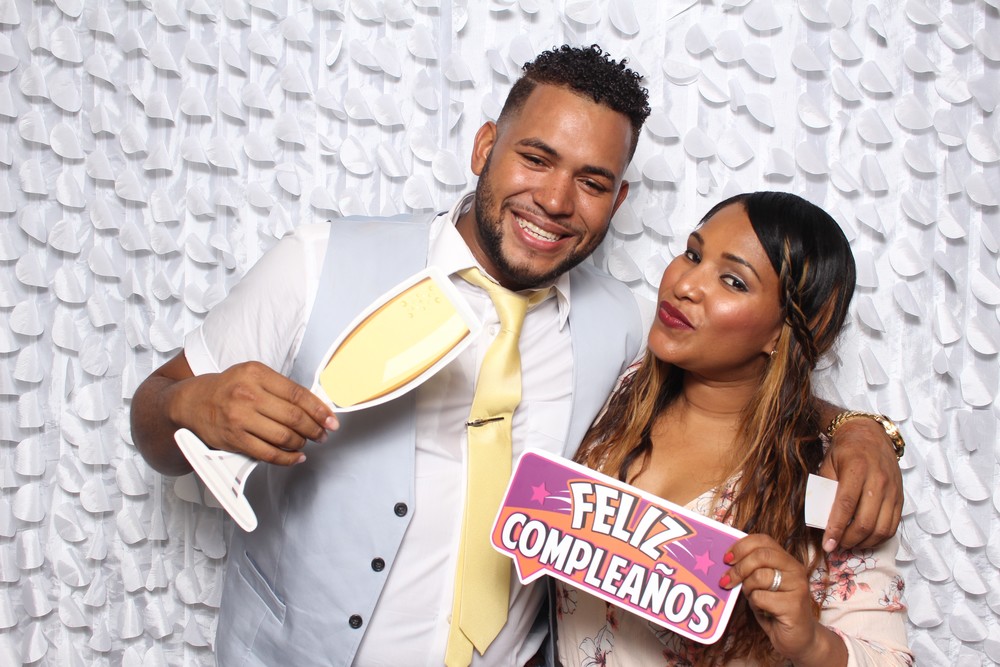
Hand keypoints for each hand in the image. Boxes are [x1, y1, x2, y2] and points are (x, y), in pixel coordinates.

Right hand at [170, 361, 338, 465]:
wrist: (190, 402)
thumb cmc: (226, 388)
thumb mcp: (252, 375)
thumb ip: (280, 387)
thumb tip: (314, 404)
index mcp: (256, 373)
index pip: (298, 394)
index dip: (319, 409)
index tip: (331, 419)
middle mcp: (248, 395)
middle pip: (294, 417)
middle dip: (315, 428)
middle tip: (323, 433)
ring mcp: (240, 418)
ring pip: (283, 436)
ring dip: (302, 443)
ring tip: (307, 442)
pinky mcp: (234, 439)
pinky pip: (268, 453)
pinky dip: (287, 458)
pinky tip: (295, 456)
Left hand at [720, 535, 845, 665]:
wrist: (798, 639)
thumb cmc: (775, 609)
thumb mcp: (762, 585)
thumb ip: (752, 570)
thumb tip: (726, 560)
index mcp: (787, 560)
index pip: (763, 540)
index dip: (741, 546)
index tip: (726, 558)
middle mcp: (795, 570)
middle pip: (760, 556)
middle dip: (738, 568)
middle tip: (725, 580)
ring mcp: (797, 587)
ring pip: (759, 577)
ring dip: (748, 589)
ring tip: (754, 599)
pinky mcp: (794, 605)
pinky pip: (761, 598)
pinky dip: (755, 604)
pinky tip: (763, 611)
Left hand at [818, 418, 901, 551]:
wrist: (870, 435)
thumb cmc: (845, 451)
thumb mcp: (828, 464)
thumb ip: (824, 489)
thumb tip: (819, 518)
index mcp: (857, 469)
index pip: (846, 505)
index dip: (836, 528)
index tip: (827, 544)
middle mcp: (878, 480)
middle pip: (865, 521)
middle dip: (848, 539)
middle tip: (836, 545)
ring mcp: (892, 490)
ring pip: (882, 528)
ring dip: (864, 542)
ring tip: (849, 543)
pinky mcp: (900, 498)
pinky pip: (893, 526)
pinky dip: (879, 538)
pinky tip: (865, 539)